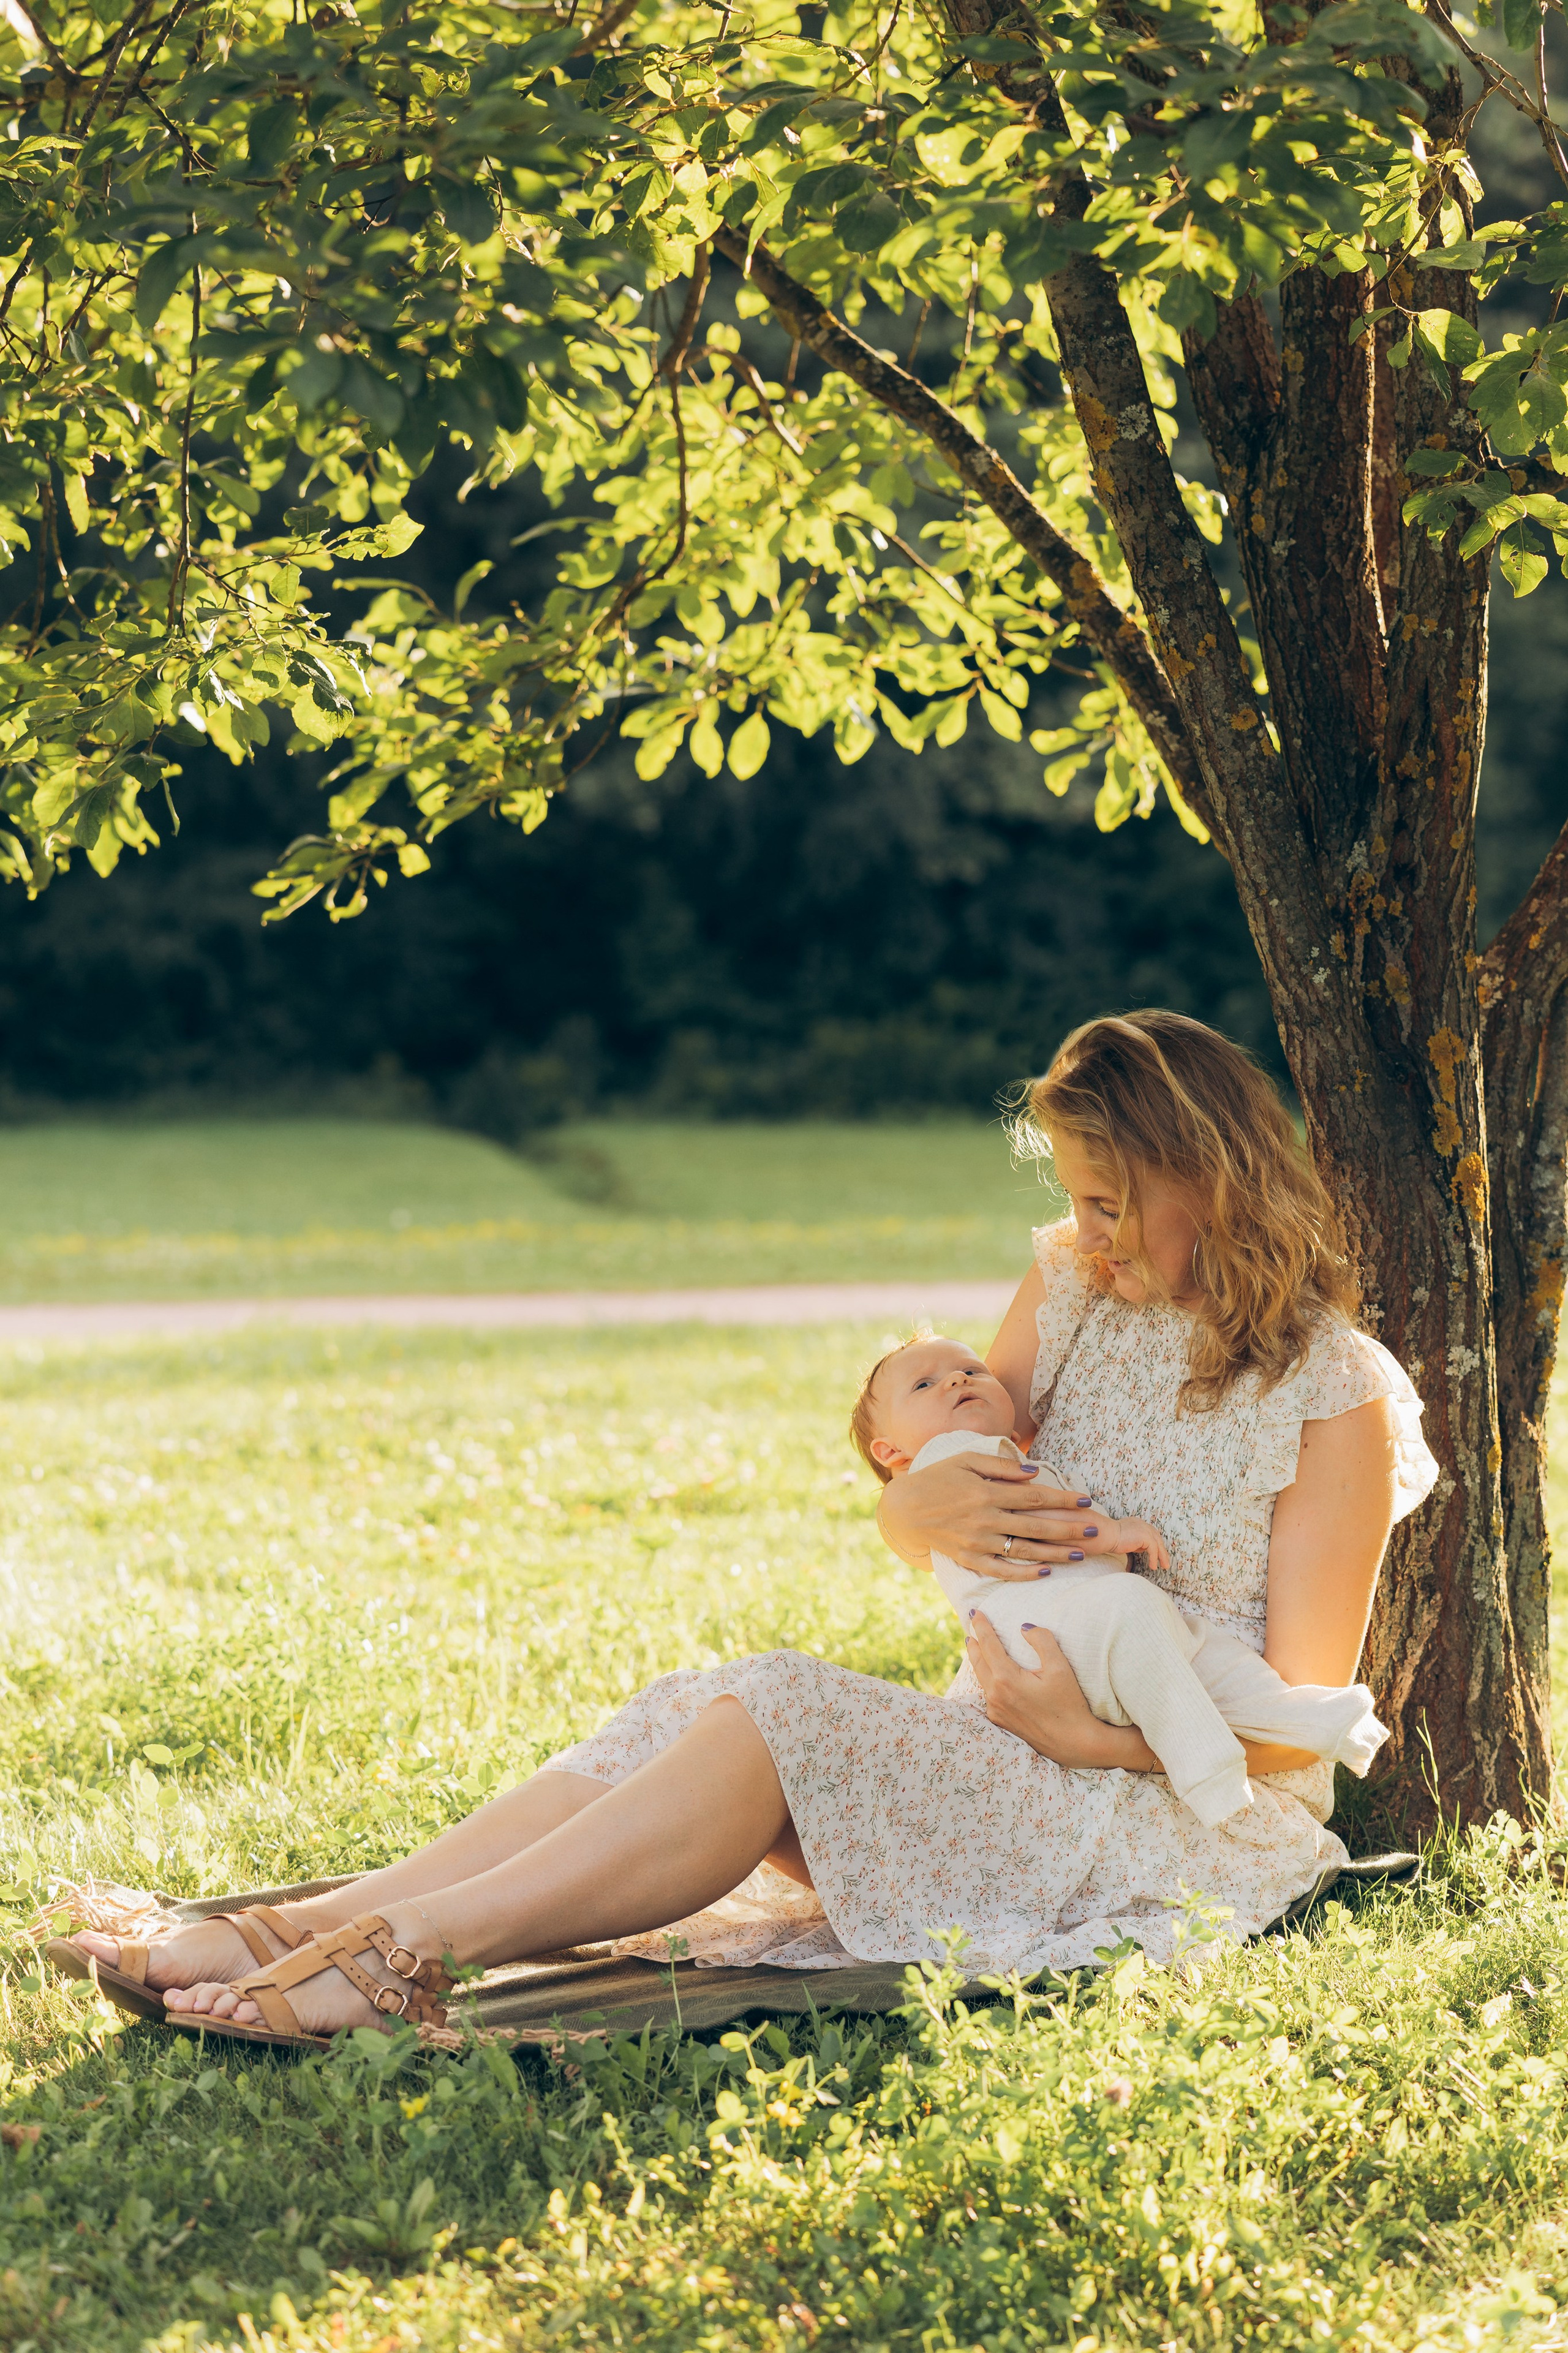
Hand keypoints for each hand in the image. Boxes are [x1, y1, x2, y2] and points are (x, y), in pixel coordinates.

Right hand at [878, 1453, 1108, 1579]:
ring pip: (1024, 1551)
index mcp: (985, 1491)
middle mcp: (984, 1519)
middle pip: (1035, 1527)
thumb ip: (1001, 1466)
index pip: (1033, 1497)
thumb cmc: (940, 1477)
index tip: (1086, 1500)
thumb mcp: (966, 1459)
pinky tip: (1046, 1571)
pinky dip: (1025, 1573)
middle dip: (1068, 1529)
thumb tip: (1034, 1473)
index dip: (1062, 1499)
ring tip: (1081, 1555)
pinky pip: (1002, 1570)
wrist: (906, 1508)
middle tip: (1094, 1531)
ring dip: (1055, 1554)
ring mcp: (977, 1542)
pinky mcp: (969, 1559)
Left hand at [965, 1611, 1158, 1771]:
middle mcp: (995, 1696)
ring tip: (976, 1648)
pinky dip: (987, 1680)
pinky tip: (991, 1677)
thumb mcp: (1060, 1668)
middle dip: (974, 1643)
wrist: (1074, 1743)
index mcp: (1006, 1679)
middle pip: (978, 1662)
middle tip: (971, 1627)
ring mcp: (996, 1711)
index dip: (981, 1626)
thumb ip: (1042, 1641)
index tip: (975, 1612)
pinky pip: (988, 1695)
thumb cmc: (1069, 1705)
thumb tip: (1024, 1627)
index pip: (988, 1645)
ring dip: (979, 1661)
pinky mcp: (1001, 1722)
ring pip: (982, 1679)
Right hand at [1110, 1516, 1171, 1572]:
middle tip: (1165, 1562)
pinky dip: (1154, 1558)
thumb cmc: (1110, 1539)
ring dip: (1161, 1556)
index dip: (1155, 1544)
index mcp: (1137, 1523)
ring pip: (1158, 1544)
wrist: (1106, 1535)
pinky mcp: (1145, 1536)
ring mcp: (1144, 1528)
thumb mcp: (1126, 1540)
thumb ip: (1135, 1542)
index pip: (1150, 1533)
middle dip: (1162, 1551)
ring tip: (1164, 1566)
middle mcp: (1142, 1524)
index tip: (1158, 1554)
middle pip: (1157, 1538)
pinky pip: (1153, 1549)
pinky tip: (1152, 1566)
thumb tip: (1141, 1549)